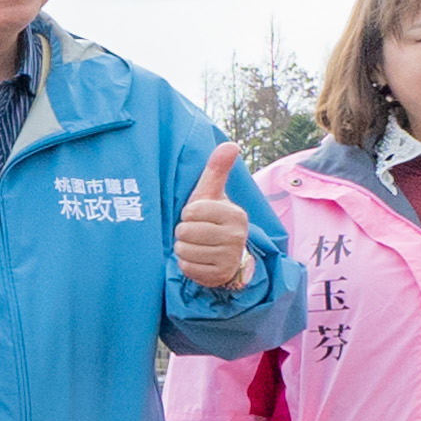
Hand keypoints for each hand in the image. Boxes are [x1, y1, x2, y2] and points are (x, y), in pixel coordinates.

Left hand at [175, 144, 259, 293]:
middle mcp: (237, 236)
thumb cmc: (212, 218)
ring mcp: (229, 258)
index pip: (192, 211)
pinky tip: (198, 259)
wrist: (227, 254)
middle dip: (184, 232)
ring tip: (196, 245)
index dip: (188, 213)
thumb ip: (217, 170)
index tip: (197, 216)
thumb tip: (230, 144)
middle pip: (186, 232)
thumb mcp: (212, 194)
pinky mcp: (219, 275)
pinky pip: (187, 267)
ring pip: (184, 250)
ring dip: (184, 248)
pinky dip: (186, 264)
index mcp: (235, 214)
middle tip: (195, 232)